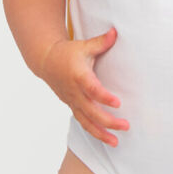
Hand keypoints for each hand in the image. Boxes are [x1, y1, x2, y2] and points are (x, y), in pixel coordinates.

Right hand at [39, 27, 128, 146]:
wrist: (46, 62)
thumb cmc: (69, 52)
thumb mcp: (85, 45)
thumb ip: (102, 42)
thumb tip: (116, 31)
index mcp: (79, 76)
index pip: (92, 89)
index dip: (104, 97)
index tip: (118, 103)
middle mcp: (75, 92)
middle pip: (91, 111)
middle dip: (108, 121)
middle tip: (125, 125)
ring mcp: (72, 101)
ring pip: (86, 122)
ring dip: (101, 133)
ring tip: (116, 142)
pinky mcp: (72, 106)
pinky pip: (83, 122)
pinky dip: (93, 132)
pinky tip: (106, 139)